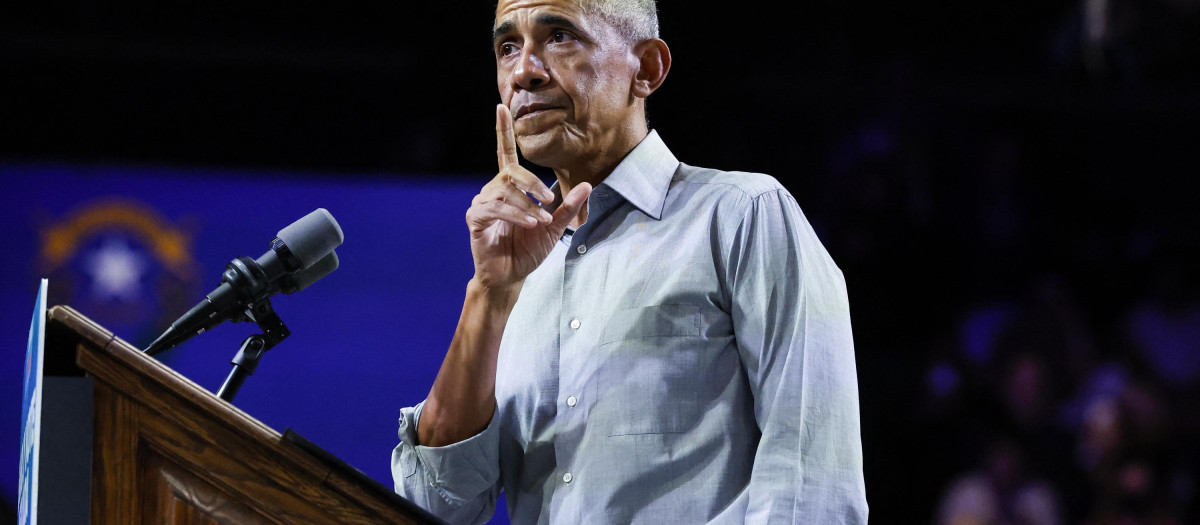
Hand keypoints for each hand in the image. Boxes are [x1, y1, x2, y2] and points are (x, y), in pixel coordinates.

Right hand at [466, 104, 590, 291]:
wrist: (510, 276)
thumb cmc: (528, 249)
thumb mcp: (555, 227)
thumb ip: (569, 207)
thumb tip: (588, 184)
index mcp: (510, 187)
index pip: (505, 153)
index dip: (502, 130)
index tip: (500, 107)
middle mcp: (493, 190)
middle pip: (511, 173)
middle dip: (532, 184)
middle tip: (549, 201)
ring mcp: (482, 204)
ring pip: (504, 191)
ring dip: (526, 206)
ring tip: (540, 221)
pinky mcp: (475, 219)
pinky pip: (494, 208)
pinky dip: (514, 214)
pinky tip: (529, 223)